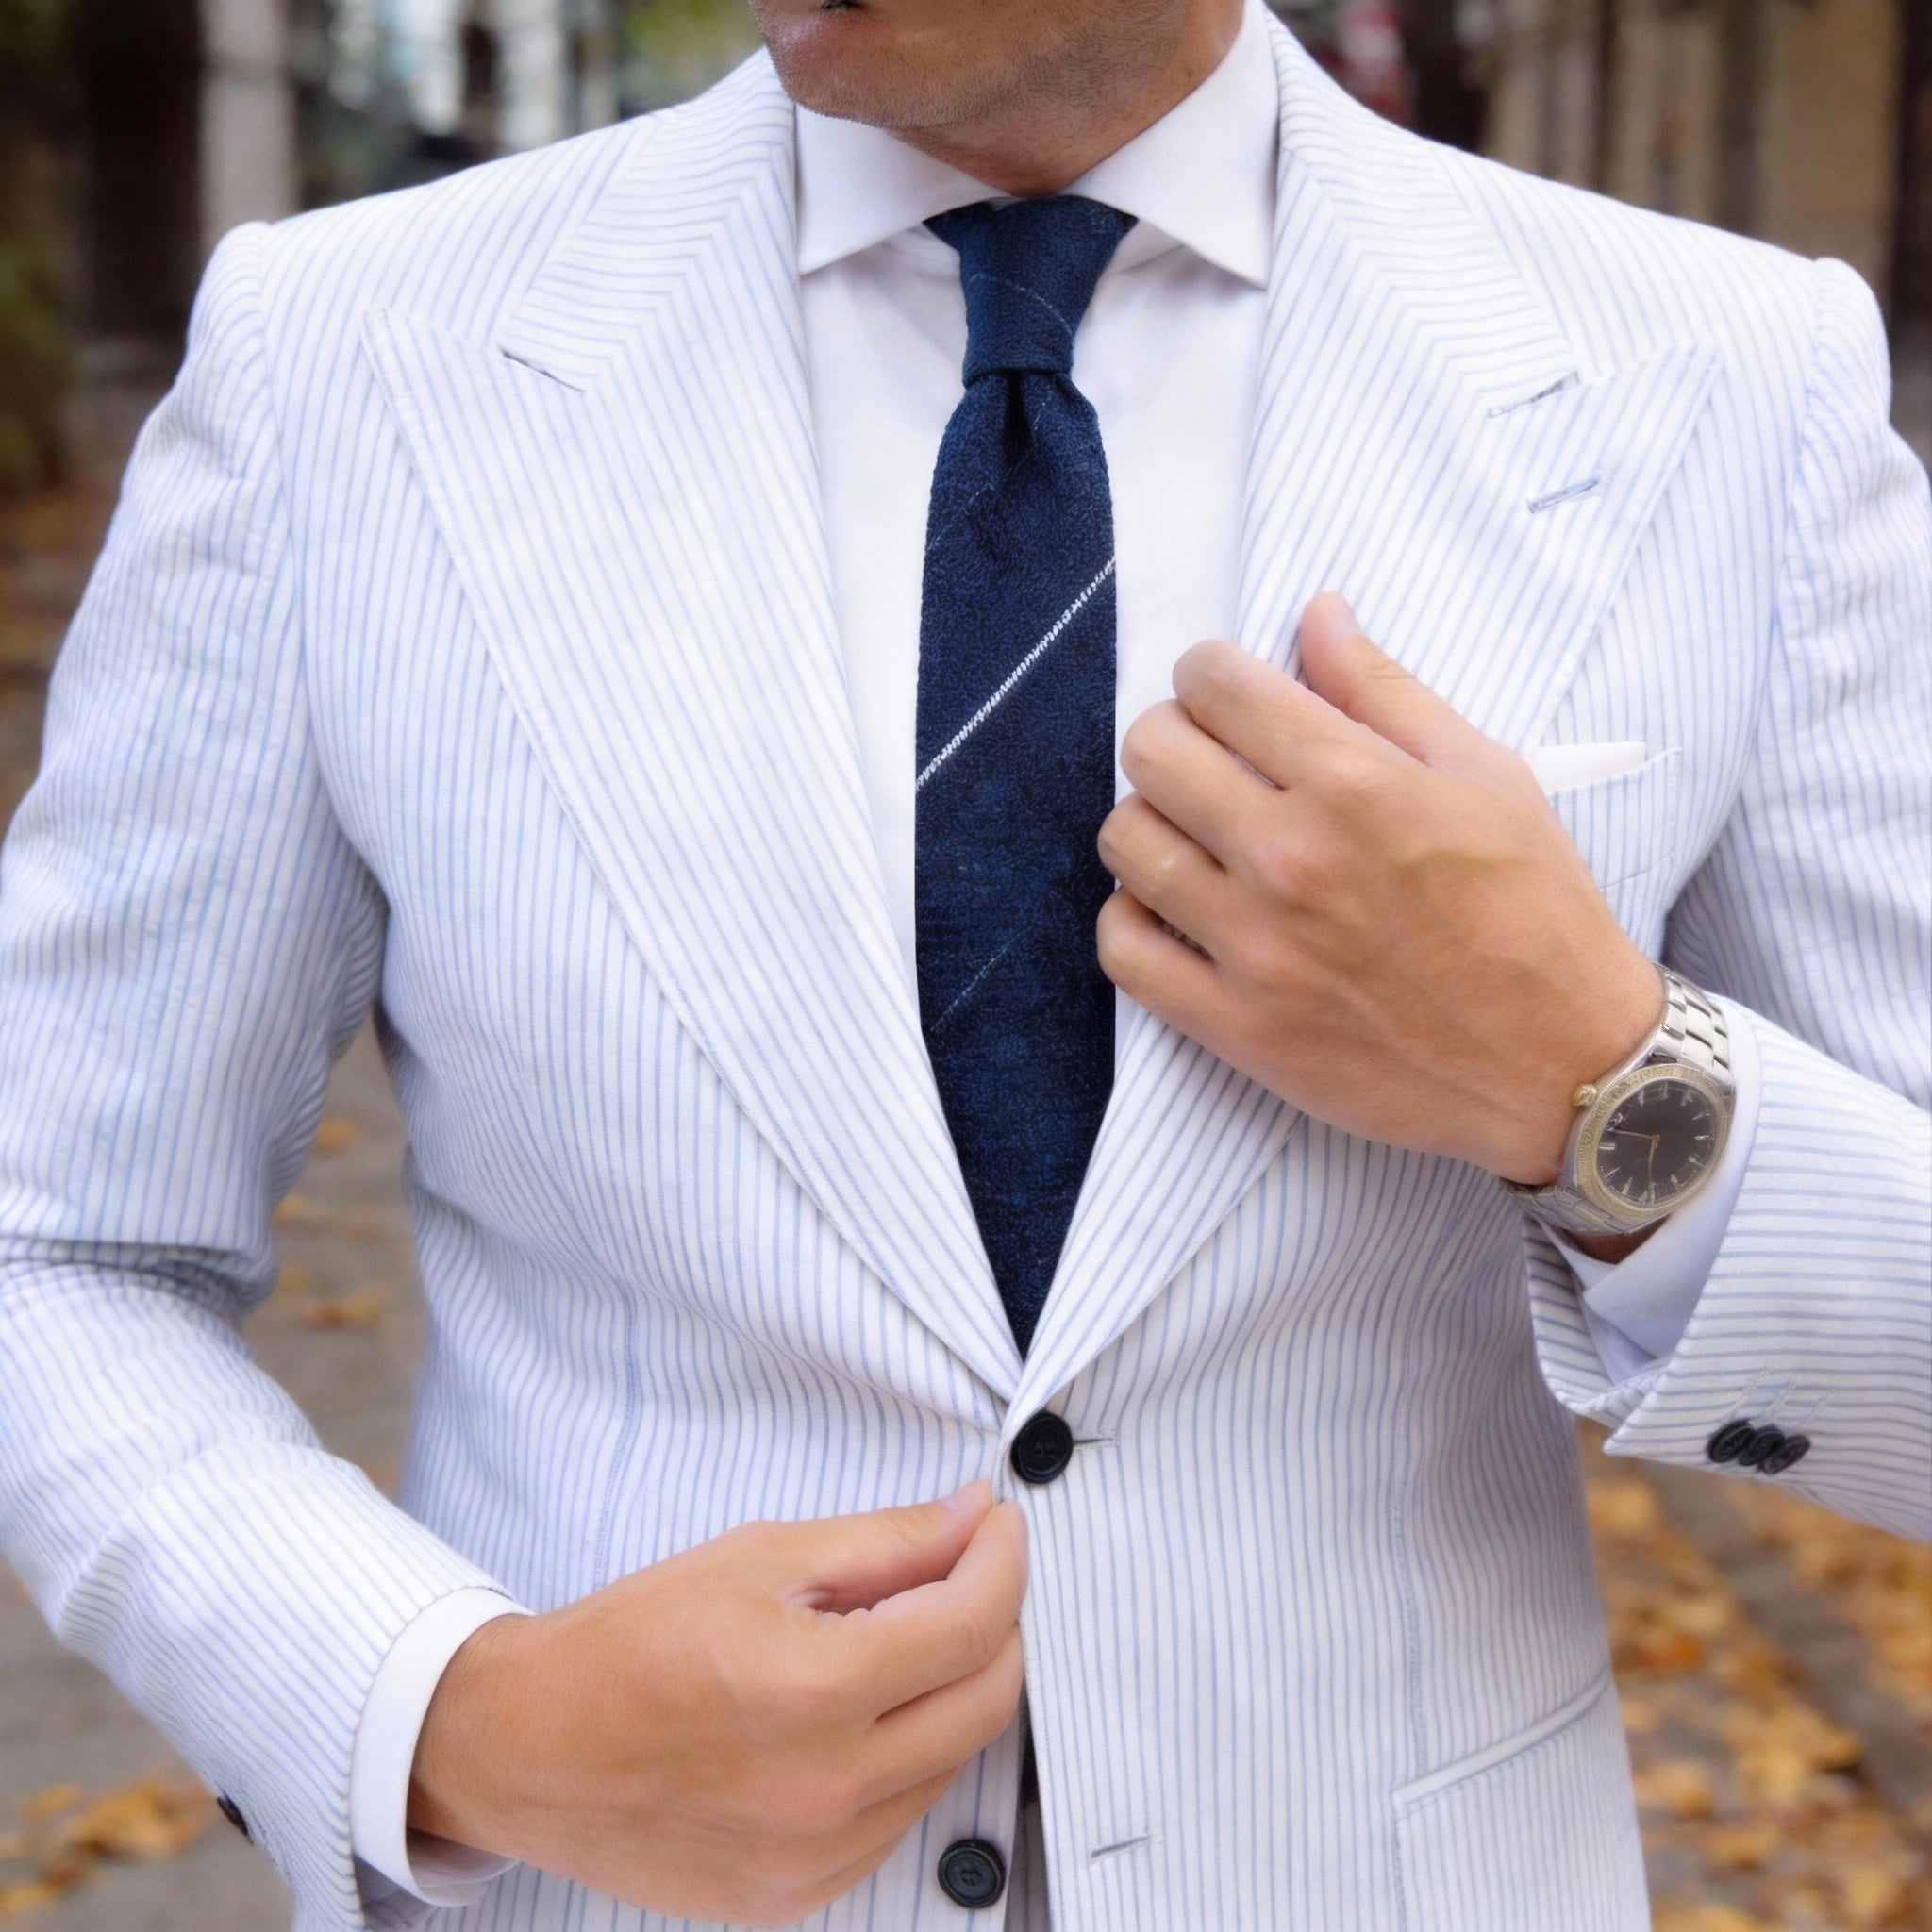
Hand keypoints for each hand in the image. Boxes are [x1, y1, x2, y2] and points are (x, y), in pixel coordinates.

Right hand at [410, 1483, 1026, 1928]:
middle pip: (986, 1700)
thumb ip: (883, 1542)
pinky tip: (869, 1709)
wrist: (529, 1748)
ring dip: (956, 1688)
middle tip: (975, 1569)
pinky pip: (899, 1818)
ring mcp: (815, 1857)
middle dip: (999, 1621)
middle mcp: (825, 1788)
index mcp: (812, 1690)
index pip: (970, 1623)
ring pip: (951, 1762)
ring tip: (912, 1633)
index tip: (999, 1524)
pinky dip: (909, 1754)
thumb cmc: (631, 1641)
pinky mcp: (798, 1896)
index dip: (1003, 1559)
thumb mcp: (758, 1557)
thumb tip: (973, 1518)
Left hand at [1095, 593, 1662, 1188]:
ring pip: (1126, 843)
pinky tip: (1176, 910)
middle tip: (1208, 761)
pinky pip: (1123, 951)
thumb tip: (1318, 612)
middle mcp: (1291, 858)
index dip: (1209, 673)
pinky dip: (1133, 920)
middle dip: (1172, 736)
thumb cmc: (1537, 915)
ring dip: (1149, 824)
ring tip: (1194, 837)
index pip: (1215, 686)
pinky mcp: (1236, 1026)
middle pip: (1152, 752)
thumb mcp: (1487, 776)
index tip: (1226, 693)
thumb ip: (1386, 690)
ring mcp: (1255, 948)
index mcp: (1354, 784)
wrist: (1565, 1067)